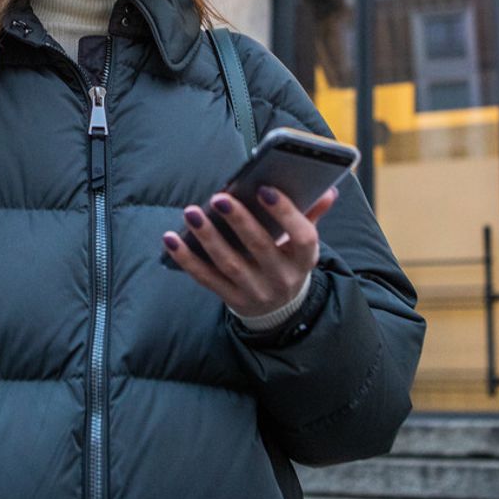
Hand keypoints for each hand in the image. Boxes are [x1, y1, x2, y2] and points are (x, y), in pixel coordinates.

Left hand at [163, 184, 335, 317]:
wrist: (278, 309)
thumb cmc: (288, 261)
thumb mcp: (303, 243)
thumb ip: (312, 214)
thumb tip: (328, 189)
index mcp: (304, 259)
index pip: (302, 237)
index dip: (285, 213)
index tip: (265, 189)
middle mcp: (281, 277)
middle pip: (260, 247)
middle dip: (239, 221)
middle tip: (219, 197)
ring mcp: (255, 291)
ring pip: (229, 264)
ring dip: (208, 237)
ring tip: (192, 213)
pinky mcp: (231, 298)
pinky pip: (206, 278)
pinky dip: (186, 259)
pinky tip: (170, 239)